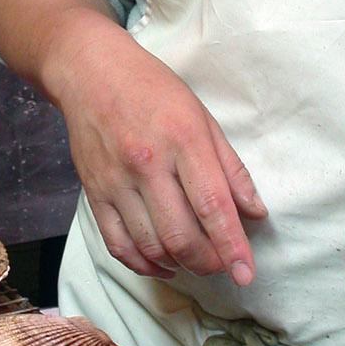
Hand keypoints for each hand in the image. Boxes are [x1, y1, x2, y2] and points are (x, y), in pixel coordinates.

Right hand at [54, 22, 263, 283]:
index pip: (212, 205)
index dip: (232, 246)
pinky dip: (143, 264)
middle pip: (181, 236)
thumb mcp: (201, 116)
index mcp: (183, 139)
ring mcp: (116, 181)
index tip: (247, 275)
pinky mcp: (94, 192)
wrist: (89, 70)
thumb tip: (255, 212)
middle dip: (208, 262)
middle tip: (222, 263)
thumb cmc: (152, 89)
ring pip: (150, 246)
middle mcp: (147, 163)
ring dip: (179, 264)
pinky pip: (117, 244)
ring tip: (195, 259)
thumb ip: (230, 166)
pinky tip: (162, 264)